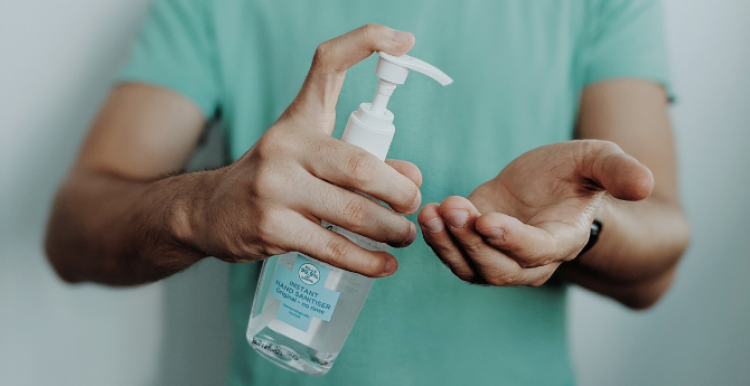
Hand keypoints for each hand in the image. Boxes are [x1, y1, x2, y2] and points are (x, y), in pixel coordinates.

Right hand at [180, 25, 420, 276]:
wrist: (208, 211)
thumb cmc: (273, 178)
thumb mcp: (310, 155)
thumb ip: (362, 160)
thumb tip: (412, 178)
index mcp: (298, 119)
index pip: (328, 64)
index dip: (367, 43)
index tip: (404, 41)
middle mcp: (285, 147)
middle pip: (360, 165)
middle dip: (398, 192)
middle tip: (412, 205)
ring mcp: (275, 188)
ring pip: (352, 212)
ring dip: (390, 231)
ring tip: (404, 238)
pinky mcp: (271, 228)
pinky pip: (332, 247)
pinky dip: (366, 261)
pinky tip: (383, 265)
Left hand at [418, 140, 652, 285]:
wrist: (550, 181)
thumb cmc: (577, 173)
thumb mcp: (600, 160)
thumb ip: (620, 171)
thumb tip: (644, 184)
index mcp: (564, 239)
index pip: (538, 252)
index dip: (513, 241)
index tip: (488, 221)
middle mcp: (531, 258)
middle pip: (500, 269)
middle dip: (472, 243)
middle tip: (452, 210)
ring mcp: (501, 255)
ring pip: (473, 269)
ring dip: (448, 244)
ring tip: (432, 212)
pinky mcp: (476, 245)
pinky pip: (455, 255)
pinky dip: (438, 240)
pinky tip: (426, 214)